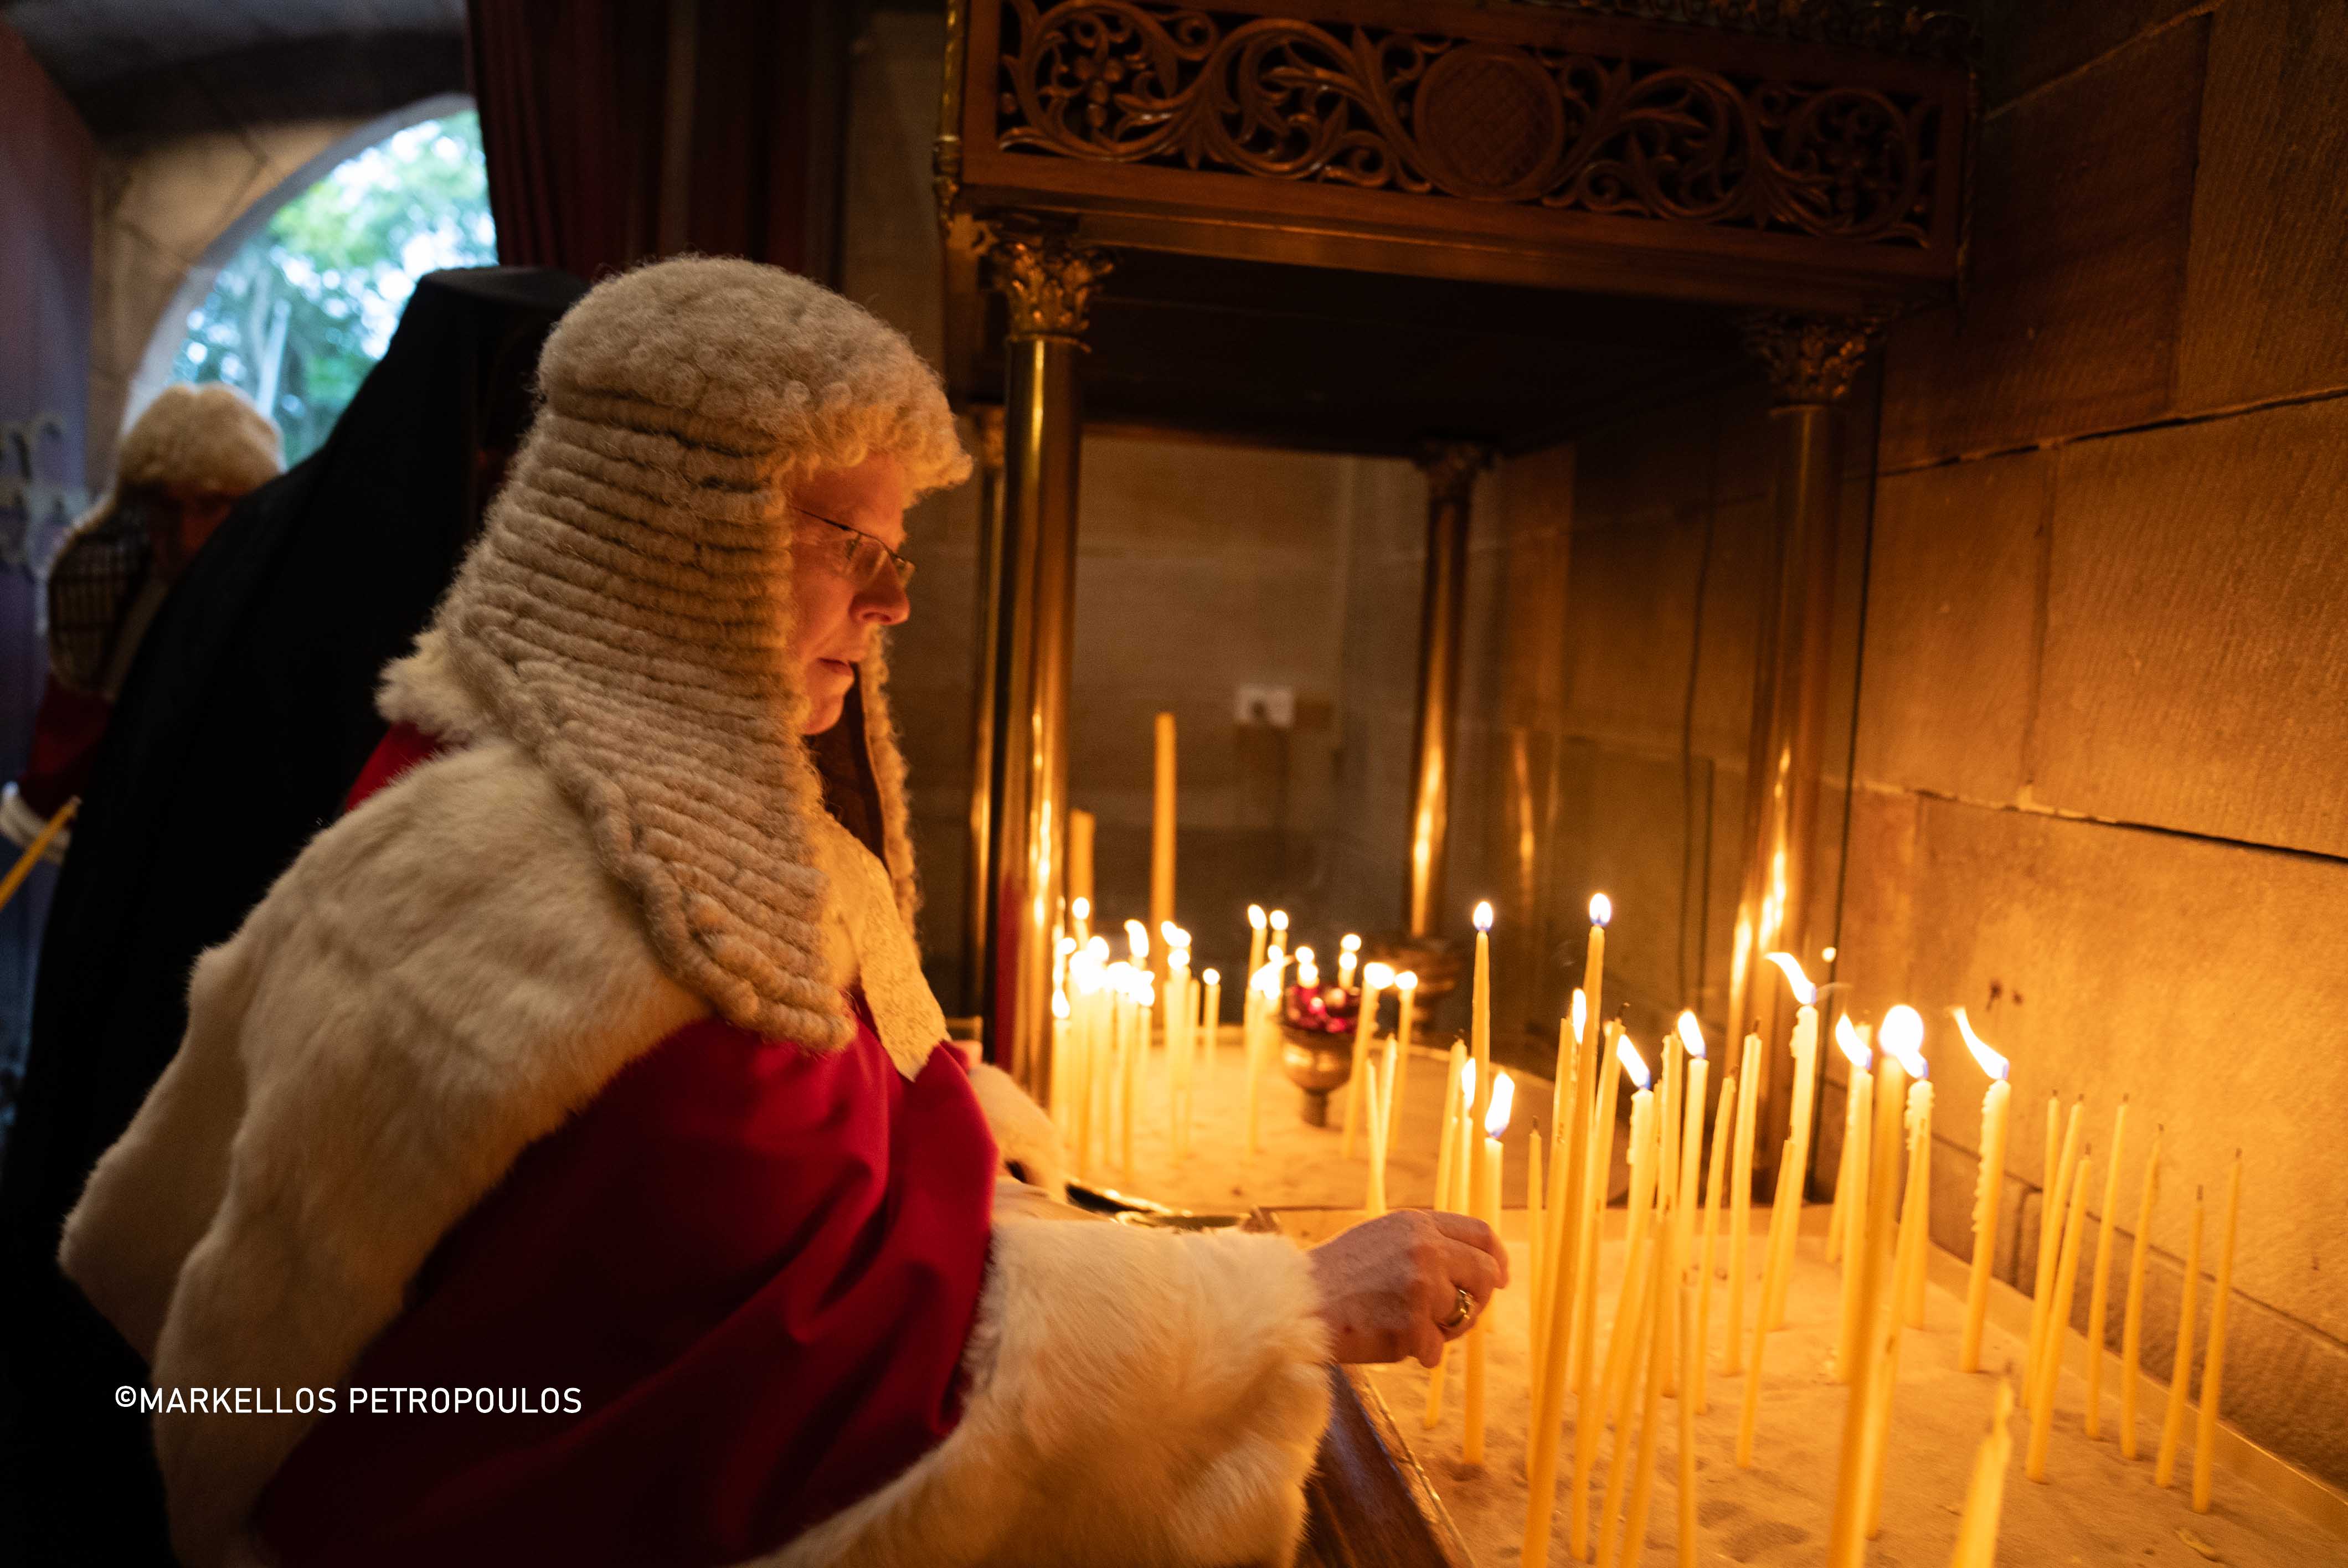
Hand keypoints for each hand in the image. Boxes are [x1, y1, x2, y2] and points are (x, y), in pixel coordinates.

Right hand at [1306, 1209, 1507, 1367]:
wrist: (1296, 1304)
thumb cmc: (1337, 1276)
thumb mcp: (1381, 1238)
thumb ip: (1422, 1243)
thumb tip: (1472, 1264)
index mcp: (1416, 1224)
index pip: (1480, 1233)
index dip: (1496, 1258)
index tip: (1500, 1276)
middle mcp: (1424, 1249)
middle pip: (1485, 1275)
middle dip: (1478, 1299)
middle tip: (1457, 1316)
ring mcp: (1421, 1287)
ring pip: (1463, 1316)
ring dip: (1442, 1329)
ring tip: (1404, 1325)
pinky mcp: (1413, 1325)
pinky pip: (1436, 1350)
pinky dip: (1418, 1353)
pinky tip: (1387, 1340)